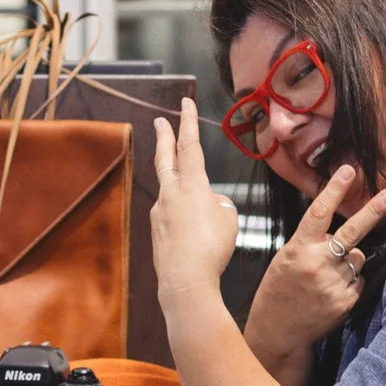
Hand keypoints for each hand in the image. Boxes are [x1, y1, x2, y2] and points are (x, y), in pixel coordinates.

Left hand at [149, 100, 239, 336]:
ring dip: (187, 195)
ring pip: (173, 192)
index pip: (190, 146)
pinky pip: (173, 216)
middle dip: (164, 137)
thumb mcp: (229, 218)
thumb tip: (209, 202)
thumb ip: (219, 203)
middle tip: (160, 121)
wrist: (185, 282)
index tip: (184, 103)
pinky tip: (196, 239)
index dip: (188, 122)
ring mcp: (159, 212)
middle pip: (166, 158)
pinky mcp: (156, 230)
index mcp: (191, 186)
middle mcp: (169, 194)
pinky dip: (185, 218)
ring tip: (208, 224)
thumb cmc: (211, 249)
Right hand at [244, 166, 385, 385]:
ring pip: (357, 259)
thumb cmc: (279, 291)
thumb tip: (343, 236)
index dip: (334, 189)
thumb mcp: (286, 260)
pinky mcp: (345, 301)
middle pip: (352, 232)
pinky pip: (359, 281)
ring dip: (348, 264)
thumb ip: (311, 245)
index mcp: (299, 248)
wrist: (277, 330)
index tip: (348, 170)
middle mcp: (317, 263)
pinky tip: (330, 294)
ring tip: (325, 279)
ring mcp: (333, 283)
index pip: (319, 212)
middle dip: (374, 210)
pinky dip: (350, 284)